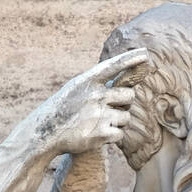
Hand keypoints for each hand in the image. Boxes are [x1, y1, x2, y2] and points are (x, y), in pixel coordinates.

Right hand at [34, 48, 150, 157]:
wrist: (46, 132)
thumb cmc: (64, 109)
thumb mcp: (76, 88)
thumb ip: (98, 84)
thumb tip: (126, 82)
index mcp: (88, 80)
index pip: (114, 66)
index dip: (131, 59)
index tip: (145, 54)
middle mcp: (95, 95)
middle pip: (129, 96)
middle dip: (124, 103)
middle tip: (111, 108)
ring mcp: (99, 114)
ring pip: (126, 116)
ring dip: (118, 121)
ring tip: (99, 123)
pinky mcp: (101, 134)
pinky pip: (120, 134)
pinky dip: (113, 136)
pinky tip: (98, 134)